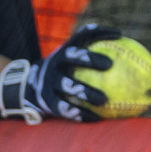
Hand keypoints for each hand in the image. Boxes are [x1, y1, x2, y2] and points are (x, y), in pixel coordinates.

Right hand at [0, 24, 122, 123]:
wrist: (28, 87)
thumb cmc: (62, 70)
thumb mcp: (70, 57)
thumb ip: (91, 48)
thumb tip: (122, 38)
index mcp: (63, 52)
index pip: (81, 37)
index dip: (100, 33)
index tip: (119, 35)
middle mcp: (55, 64)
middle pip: (72, 57)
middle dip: (89, 59)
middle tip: (109, 65)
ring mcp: (49, 82)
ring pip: (68, 86)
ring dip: (86, 92)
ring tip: (104, 100)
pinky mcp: (47, 102)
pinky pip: (66, 109)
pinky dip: (81, 113)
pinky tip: (96, 119)